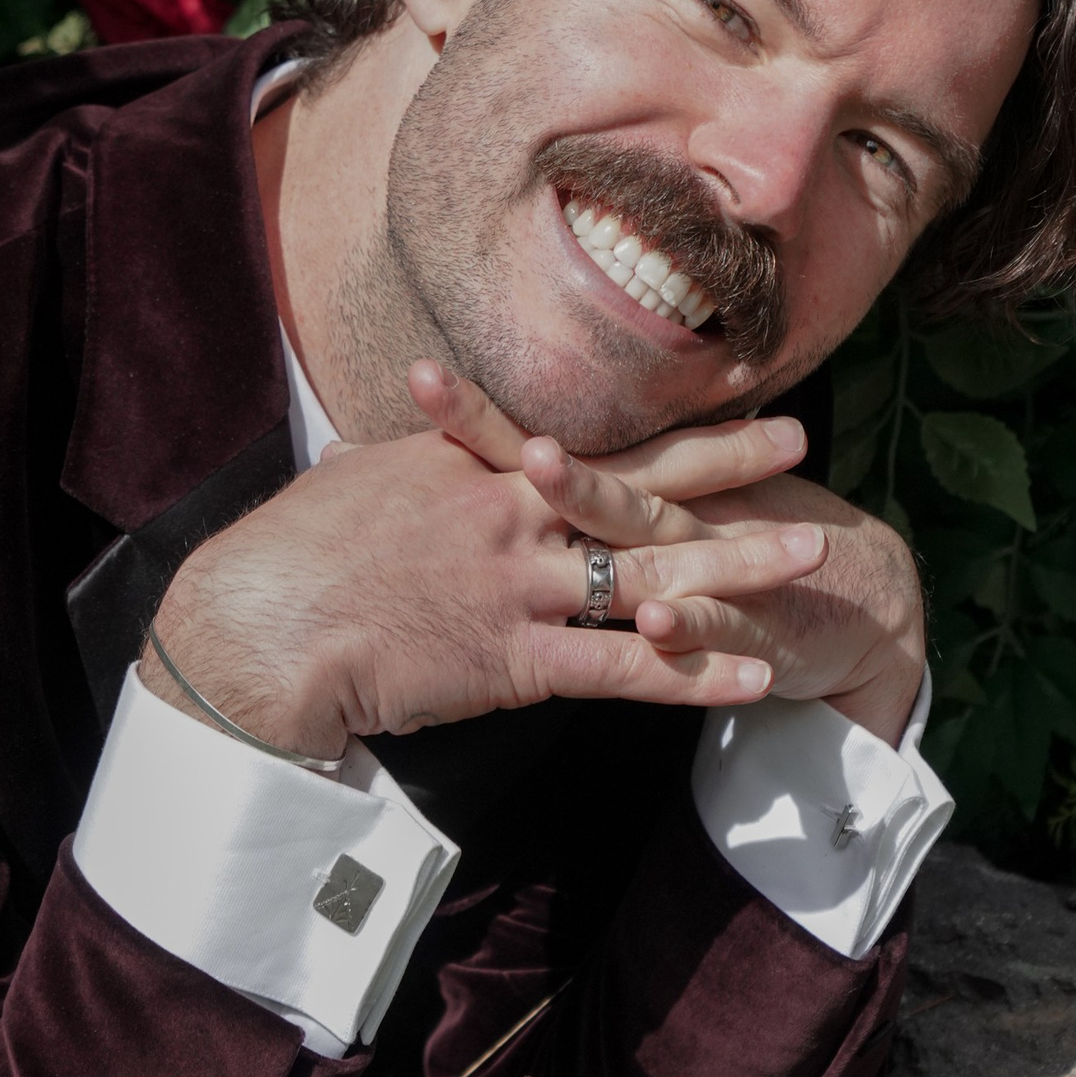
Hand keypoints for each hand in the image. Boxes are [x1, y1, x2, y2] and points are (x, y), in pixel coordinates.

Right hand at [142, 377, 828, 760]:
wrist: (262, 625)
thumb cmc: (290, 556)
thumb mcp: (352, 485)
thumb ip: (398, 468)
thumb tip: (386, 450)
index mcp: (474, 465)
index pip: (590, 437)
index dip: (660, 420)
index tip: (725, 399)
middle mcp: (511, 512)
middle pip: (639, 484)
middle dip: (728, 465)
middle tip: (802, 445)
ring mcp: (520, 584)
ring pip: (650, 568)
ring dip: (737, 564)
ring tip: (812, 553)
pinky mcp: (516, 659)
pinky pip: (625, 668)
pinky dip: (693, 672)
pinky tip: (754, 677)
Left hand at [491, 384, 925, 747]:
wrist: (848, 596)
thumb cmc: (714, 557)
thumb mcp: (632, 526)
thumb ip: (545, 513)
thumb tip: (448, 489)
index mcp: (620, 493)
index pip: (534, 450)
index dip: (478, 419)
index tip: (417, 376)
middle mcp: (658, 516)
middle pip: (589, 483)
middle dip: (549, 460)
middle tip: (506, 432)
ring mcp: (702, 567)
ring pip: (645, 543)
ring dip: (605, 514)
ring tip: (552, 479)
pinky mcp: (743, 628)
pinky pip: (706, 627)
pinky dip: (682, 626)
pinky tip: (654, 619)